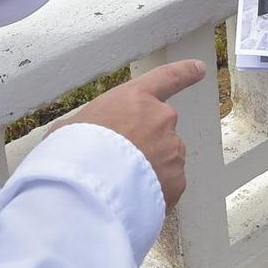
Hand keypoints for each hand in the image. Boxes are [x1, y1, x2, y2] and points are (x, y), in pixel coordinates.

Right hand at [51, 59, 206, 207]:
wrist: (90, 189)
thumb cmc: (74, 153)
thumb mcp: (69, 128)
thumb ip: (84, 126)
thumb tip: (74, 139)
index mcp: (135, 98)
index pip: (166, 78)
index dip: (184, 73)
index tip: (198, 69)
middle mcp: (161, 119)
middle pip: (160, 131)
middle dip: (146, 146)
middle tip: (119, 163)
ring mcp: (172, 149)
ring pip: (166, 160)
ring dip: (150, 170)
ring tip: (121, 183)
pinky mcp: (178, 180)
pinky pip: (168, 186)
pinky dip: (154, 193)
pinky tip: (131, 198)